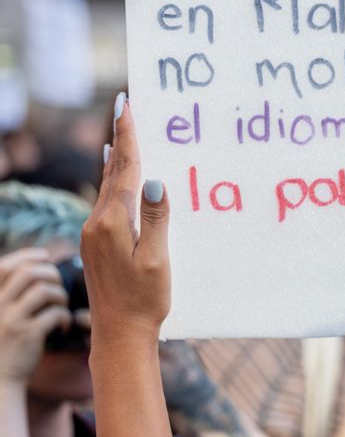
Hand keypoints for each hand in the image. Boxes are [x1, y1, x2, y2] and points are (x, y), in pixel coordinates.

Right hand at [0, 248, 70, 385]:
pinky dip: (65, 318)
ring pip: (46, 291)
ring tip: (60, 308)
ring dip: (61, 297)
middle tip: (58, 289)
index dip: (28, 256)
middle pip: (30, 273)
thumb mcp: (2, 313)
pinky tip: (62, 327)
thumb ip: (13, 292)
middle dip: (52, 275)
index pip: (5, 266)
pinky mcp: (28, 335)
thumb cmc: (6, 342)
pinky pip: (56, 313)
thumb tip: (41, 262)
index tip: (45, 257)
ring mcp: (11, 320)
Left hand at [80, 96, 170, 343]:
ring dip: (119, 157)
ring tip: (124, 131)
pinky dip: (116, 179)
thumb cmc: (145, 299)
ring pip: (108, 184)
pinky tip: (116, 171)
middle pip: (112, 170)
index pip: (123, 169)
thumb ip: (157, 219)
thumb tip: (157, 180)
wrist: (117, 333)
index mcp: (112, 222)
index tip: (127, 106)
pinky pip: (108, 200)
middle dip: (121, 137)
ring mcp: (93, 232)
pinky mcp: (96, 241)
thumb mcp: (156, 260)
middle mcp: (97, 223)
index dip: (128, 136)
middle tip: (126, 106)